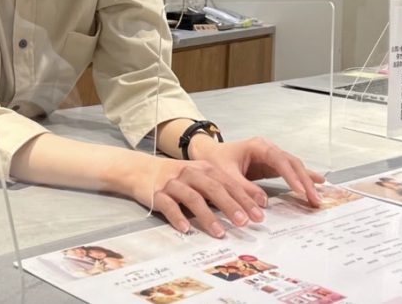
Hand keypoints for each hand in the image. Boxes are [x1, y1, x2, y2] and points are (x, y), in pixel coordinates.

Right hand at [121, 151, 271, 237]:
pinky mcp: (158, 194)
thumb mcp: (200, 176)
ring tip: (219, 232)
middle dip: (231, 206)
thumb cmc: (177, 177)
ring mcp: (174, 183)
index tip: (259, 213)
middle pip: (215, 189)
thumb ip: (219, 188)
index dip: (245, 198)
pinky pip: (169, 206)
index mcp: (205, 168)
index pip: (229, 183)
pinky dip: (178, 217)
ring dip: (208, 216)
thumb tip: (245, 208)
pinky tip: (186, 229)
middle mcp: (192, 173)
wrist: (142, 170)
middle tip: (245, 222)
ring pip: (194, 198)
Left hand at [189, 135, 324, 206]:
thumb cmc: (216, 160)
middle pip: (292, 163)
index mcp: (258, 146)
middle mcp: (268, 149)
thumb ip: (243, 189)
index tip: (300, 190)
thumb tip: (263, 204)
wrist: (208, 155)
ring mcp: (271, 157)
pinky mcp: (271, 166)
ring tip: (317, 197)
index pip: (279, 160)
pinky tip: (317, 183)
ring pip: (294, 167)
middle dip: (304, 180)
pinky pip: (291, 172)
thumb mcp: (226, 175)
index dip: (291, 175)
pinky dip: (302, 178)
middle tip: (314, 198)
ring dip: (306, 181)